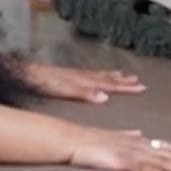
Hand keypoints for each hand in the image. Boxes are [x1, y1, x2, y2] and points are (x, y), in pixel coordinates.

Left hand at [19, 61, 144, 103]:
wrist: (29, 73)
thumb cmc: (45, 83)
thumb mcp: (65, 90)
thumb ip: (85, 93)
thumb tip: (104, 97)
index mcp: (85, 80)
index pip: (110, 84)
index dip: (125, 87)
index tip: (141, 87)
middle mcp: (83, 76)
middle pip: (108, 78)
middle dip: (124, 81)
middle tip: (139, 82)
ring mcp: (76, 74)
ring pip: (100, 74)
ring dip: (113, 76)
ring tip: (124, 75)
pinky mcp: (69, 75)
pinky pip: (90, 73)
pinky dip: (99, 74)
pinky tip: (98, 76)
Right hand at [66, 127, 170, 170]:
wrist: (69, 138)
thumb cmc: (88, 140)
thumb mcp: (113, 137)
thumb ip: (128, 137)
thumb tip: (141, 134)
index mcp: (137, 142)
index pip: (167, 147)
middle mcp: (138, 146)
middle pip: (170, 154)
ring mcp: (130, 153)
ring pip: (161, 161)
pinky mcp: (119, 161)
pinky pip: (139, 169)